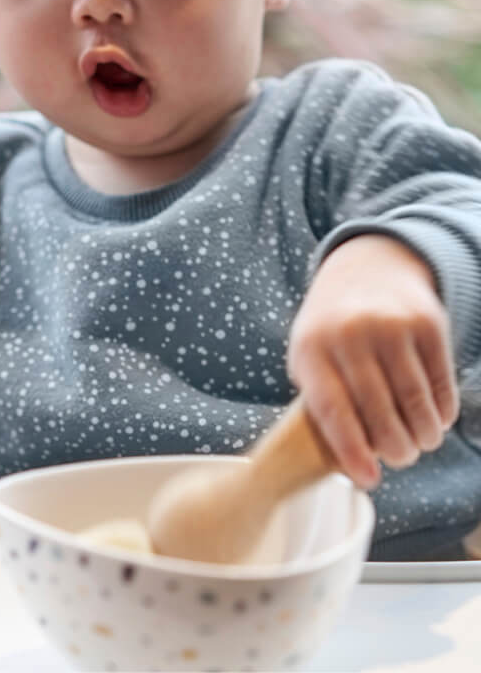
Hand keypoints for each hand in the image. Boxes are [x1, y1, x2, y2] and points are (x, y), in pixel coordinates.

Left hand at [287, 234, 457, 488]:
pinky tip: (435, 420)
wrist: (366, 270)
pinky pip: (440, 382)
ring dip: (422, 435)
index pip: (331, 409)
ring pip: (415, 401)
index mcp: (311, 347)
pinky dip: (441, 411)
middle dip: (395, 447)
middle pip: (379, 410)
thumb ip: (321, 402)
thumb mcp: (310, 355)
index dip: (351, 449)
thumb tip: (348, 463)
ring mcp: (390, 326)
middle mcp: (349, 333)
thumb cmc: (331, 329)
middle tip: (401, 459)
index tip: (368, 480)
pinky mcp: (427, 323)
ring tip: (419, 444)